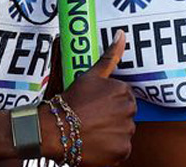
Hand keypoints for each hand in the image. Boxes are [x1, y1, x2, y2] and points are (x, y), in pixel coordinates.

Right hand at [62, 31, 135, 165]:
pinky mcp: (122, 150)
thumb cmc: (71, 100)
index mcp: (123, 91)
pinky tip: (96, 140)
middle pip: (125, 114)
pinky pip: (121, 148)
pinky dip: (110, 146)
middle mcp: (129, 111)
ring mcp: (126, 132)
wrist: (56, 129)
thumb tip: (121, 34)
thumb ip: (109, 55)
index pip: (123, 97)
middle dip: (112, 115)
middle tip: (92, 116)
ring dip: (111, 131)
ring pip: (123, 131)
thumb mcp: (90, 75)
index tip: (94, 104)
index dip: (108, 101)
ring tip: (92, 128)